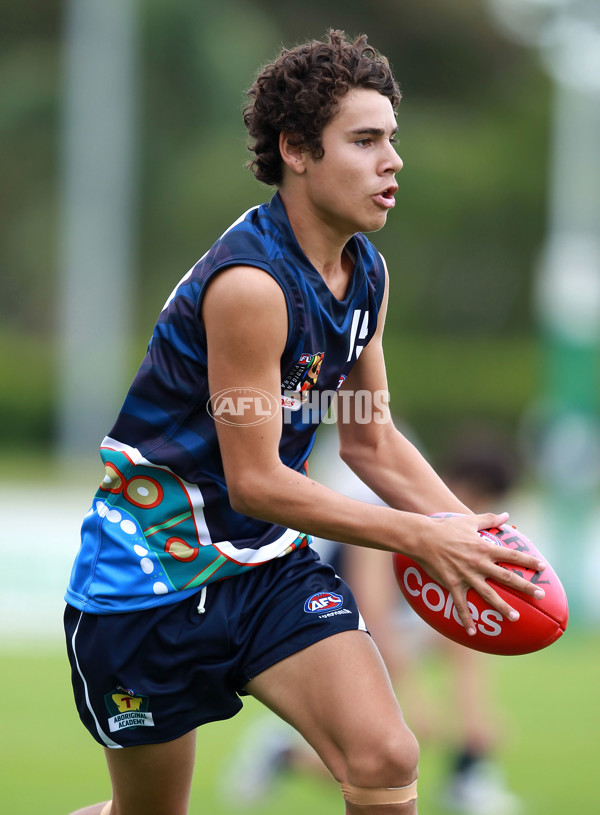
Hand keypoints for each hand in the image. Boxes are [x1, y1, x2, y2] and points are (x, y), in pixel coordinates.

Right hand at [413, 512, 546, 636]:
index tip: (542, 567)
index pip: (512, 555)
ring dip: (503, 607)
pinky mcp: (453, 584)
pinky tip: (472, 632)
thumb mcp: (470, 521)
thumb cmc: (446, 527)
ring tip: (515, 617)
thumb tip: (507, 515)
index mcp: (484, 547)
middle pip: (507, 577)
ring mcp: (466, 575)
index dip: (528, 561)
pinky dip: (466, 619)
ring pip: (488, 594)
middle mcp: (479, 563)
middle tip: (540, 595)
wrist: (423, 537)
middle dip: (525, 586)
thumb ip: (489, 519)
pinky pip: (461, 605)